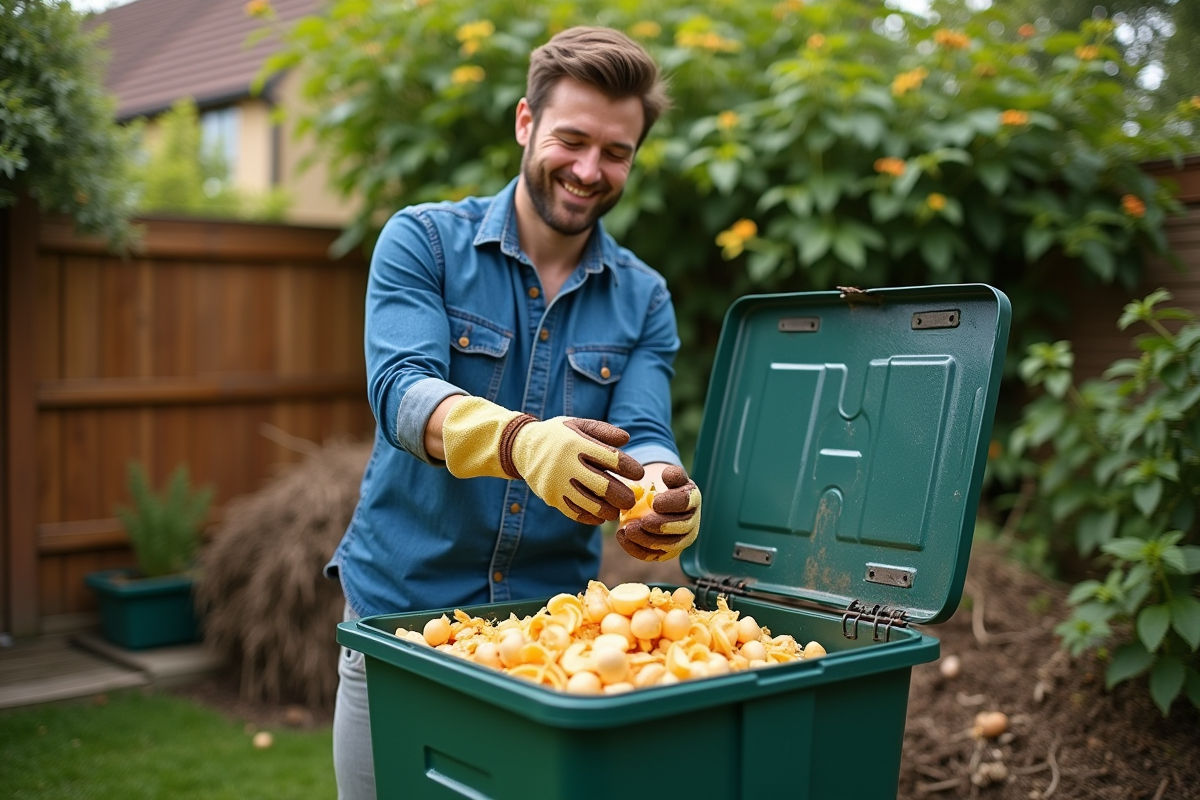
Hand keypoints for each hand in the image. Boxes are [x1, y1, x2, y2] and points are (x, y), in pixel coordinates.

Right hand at [440, 397, 644, 523]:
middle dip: (623, 496)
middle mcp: (567, 464)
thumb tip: (627, 439)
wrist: (522, 448)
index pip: (611, 458)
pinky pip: (575, 512)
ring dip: (608, 510)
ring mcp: (558, 483)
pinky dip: (591, 517)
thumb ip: (603, 431)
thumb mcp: (578, 424)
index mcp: (577, 443)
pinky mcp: (551, 497)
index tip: (639, 474)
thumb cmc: (559, 436)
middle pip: (603, 486)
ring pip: (590, 504)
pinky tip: (600, 516)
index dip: (629, 468)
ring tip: (616, 510)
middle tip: (632, 500)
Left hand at [616, 465, 701, 561]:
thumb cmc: (660, 486)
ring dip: (647, 540)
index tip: (654, 502)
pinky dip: (637, 549)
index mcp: (692, 499)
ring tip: (628, 530)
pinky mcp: (666, 552)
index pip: (685, 502)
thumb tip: (667, 476)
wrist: (653, 502)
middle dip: (660, 526)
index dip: (671, 503)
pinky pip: (654, 555)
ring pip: (669, 546)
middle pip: (680, 528)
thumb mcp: (667, 476)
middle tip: (641, 521)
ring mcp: (681, 540)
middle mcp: (691, 522)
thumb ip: (671, 474)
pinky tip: (622, 537)